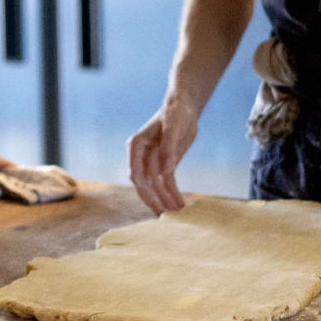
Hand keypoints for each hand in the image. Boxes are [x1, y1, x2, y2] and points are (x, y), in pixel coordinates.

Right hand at [128, 94, 198, 214]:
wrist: (185, 107)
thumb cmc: (175, 112)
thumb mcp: (173, 126)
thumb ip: (169, 148)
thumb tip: (165, 171)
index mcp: (137, 146)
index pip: (135, 171)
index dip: (143, 188)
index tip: (153, 201)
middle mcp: (141, 156)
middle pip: (144, 183)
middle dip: (153, 198)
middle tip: (163, 213)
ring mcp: (152, 161)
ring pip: (155, 186)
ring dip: (164, 199)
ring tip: (176, 211)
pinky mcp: (165, 165)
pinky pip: (167, 182)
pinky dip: (172, 193)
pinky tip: (180, 203)